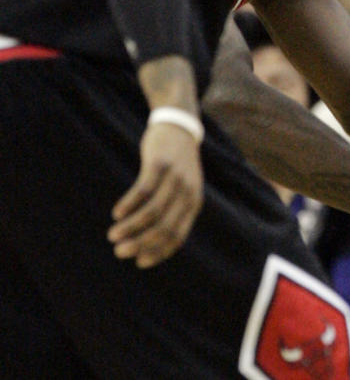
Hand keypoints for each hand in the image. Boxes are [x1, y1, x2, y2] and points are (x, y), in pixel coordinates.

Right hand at [108, 121, 203, 268]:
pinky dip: (129, 204)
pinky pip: (144, 189)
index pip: (177, 236)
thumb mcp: (181, 190)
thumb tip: (149, 242)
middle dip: (140, 244)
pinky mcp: (160, 164)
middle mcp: (187, 193)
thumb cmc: (176, 167)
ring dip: (131, 227)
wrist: (180, 128)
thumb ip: (172, 212)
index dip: (158, 252)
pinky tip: (117, 214)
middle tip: (120, 251)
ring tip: (113, 235)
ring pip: (152, 211)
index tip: (139, 262)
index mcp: (193, 204)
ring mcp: (175, 178)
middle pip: (164, 228)